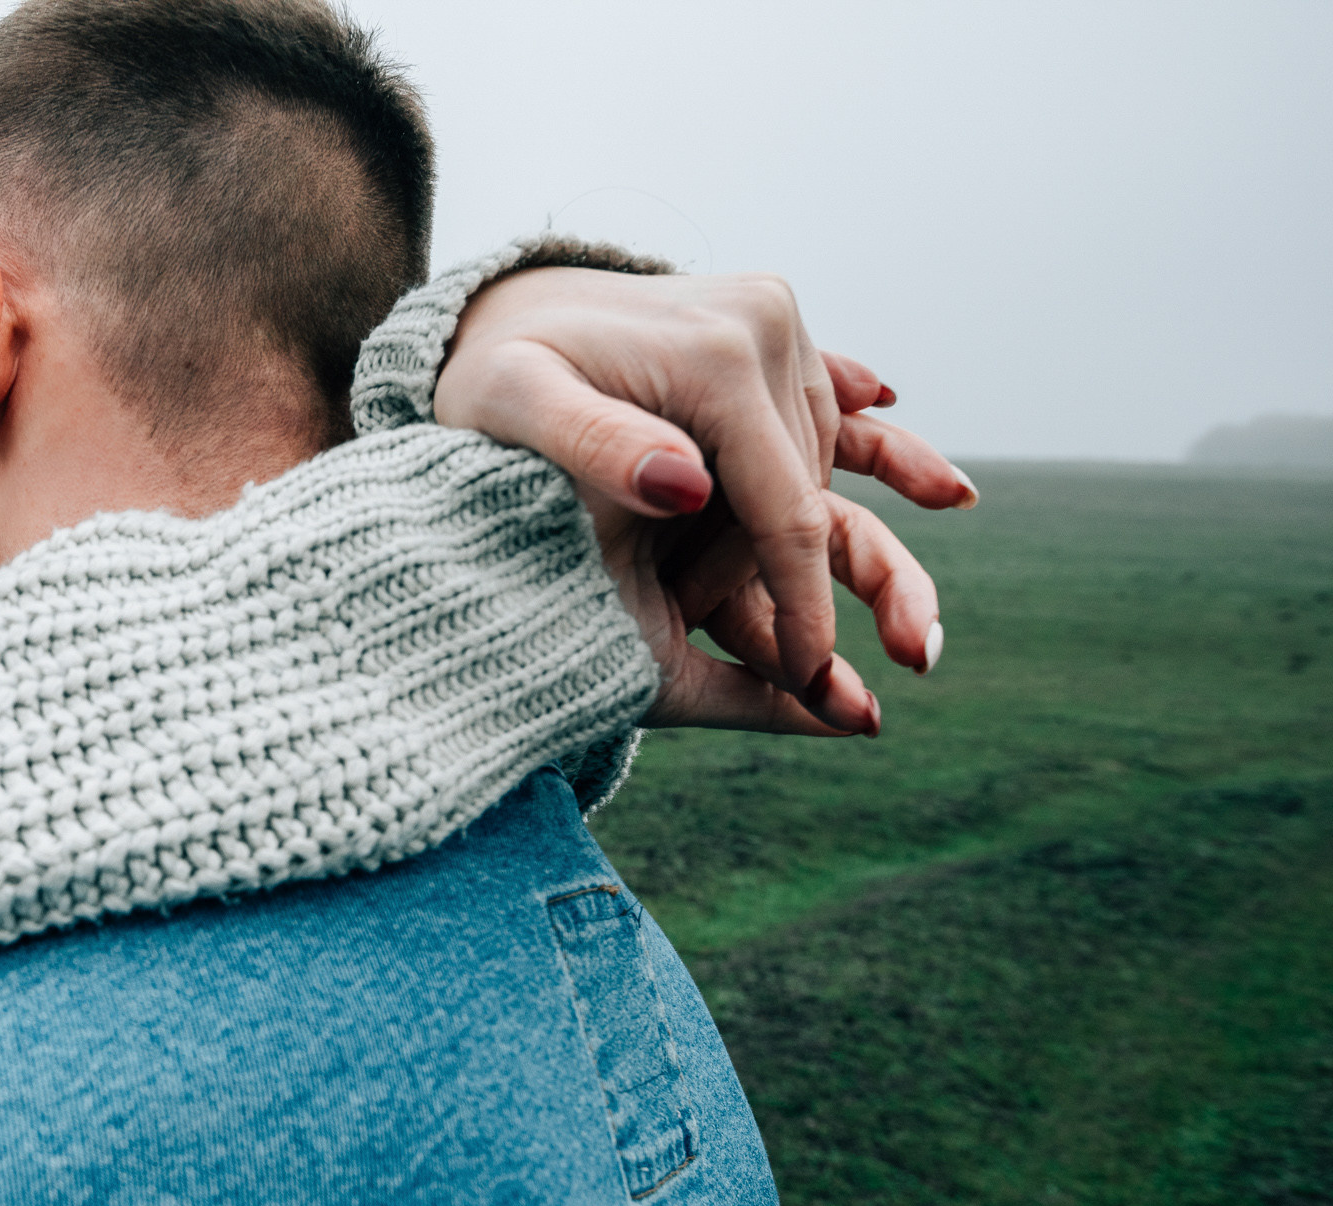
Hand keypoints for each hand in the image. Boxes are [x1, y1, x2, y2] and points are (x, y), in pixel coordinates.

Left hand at [432, 264, 973, 733]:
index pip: (783, 507)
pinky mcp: (769, 322)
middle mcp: (763, 322)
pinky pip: (832, 401)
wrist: (490, 311)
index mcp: (717, 357)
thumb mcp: (514, 412)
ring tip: (783, 615)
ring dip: (797, 534)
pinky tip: (935, 486)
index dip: (803, 603)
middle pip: (802, 487)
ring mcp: (772, 316)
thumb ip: (594, 446)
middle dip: (790, 581)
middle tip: (764, 660)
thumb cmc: (486, 379)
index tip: (812, 680)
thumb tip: (688, 489)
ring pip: (812, 459)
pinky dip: (875, 446)